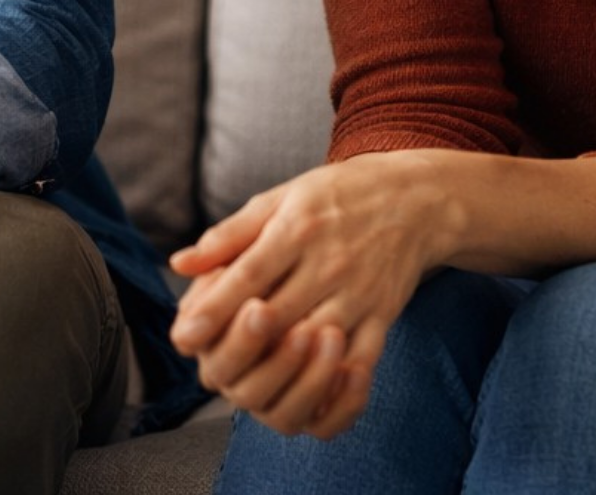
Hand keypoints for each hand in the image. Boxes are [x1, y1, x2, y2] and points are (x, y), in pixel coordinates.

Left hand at [167, 152, 459, 438]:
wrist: (416, 198)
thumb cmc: (335, 197)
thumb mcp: (279, 199)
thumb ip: (229, 235)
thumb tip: (179, 264)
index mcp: (297, 228)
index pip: (249, 274)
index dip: (215, 308)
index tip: (184, 336)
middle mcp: (329, 262)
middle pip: (280, 314)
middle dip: (242, 345)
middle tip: (206, 369)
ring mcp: (360, 292)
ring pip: (318, 342)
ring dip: (285, 367)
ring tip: (249, 385)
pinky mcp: (385, 314)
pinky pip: (363, 358)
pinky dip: (338, 385)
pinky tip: (309, 398)